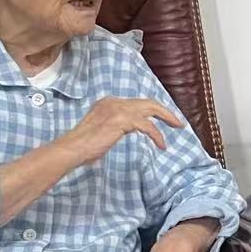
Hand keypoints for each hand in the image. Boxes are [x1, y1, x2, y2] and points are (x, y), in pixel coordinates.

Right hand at [65, 98, 182, 166]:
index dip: (153, 111)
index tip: (164, 119)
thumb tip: (128, 130)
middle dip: (165, 111)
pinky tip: (161, 144)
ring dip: (167, 118)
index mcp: (109, 103)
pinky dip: (157, 135)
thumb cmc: (84, 146)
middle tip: (178, 122)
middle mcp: (114, 102)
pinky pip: (147, 126)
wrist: (72, 149)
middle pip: (147, 102)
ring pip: (151, 109)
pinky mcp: (122, 120)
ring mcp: (118, 109)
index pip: (137, 103)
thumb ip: (116, 126)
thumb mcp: (102, 131)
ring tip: (177, 127)